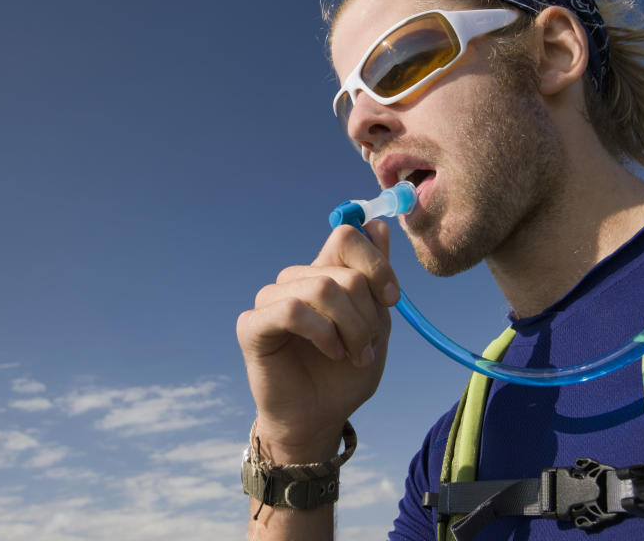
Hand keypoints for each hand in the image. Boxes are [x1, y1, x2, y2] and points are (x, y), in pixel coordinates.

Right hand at [236, 220, 399, 459]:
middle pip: (343, 272)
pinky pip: (291, 311)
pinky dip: (321, 333)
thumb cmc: (344, 376)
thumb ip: (374, 279)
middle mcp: (295, 281)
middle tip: (367, 348)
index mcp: (323, 274)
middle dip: (367, 315)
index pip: (347, 235)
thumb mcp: (375, 326)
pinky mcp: (252, 325)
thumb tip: (378, 225)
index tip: (391, 299)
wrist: (318, 418)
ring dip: (349, 327)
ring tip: (353, 356)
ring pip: (320, 289)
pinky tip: (330, 352)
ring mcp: (270, 301)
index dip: (376, 264)